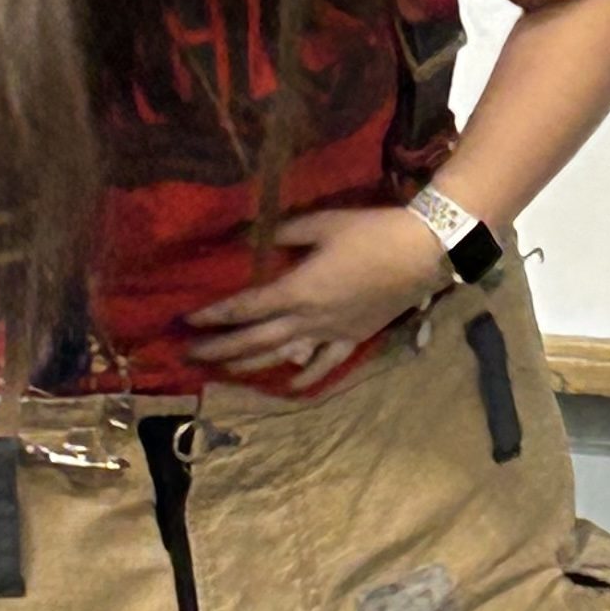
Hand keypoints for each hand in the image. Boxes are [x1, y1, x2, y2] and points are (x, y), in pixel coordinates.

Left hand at [185, 207, 449, 382]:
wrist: (422, 253)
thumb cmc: (371, 233)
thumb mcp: (323, 223)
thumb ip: (285, 231)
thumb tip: (255, 236)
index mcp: (297, 290)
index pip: (245, 307)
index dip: (214, 315)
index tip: (187, 320)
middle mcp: (309, 319)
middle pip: (255, 339)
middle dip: (220, 348)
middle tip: (188, 356)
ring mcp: (331, 333)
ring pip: (283, 356)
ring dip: (250, 365)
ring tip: (223, 371)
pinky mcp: (353, 338)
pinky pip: (325, 364)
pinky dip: (304, 377)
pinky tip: (288, 387)